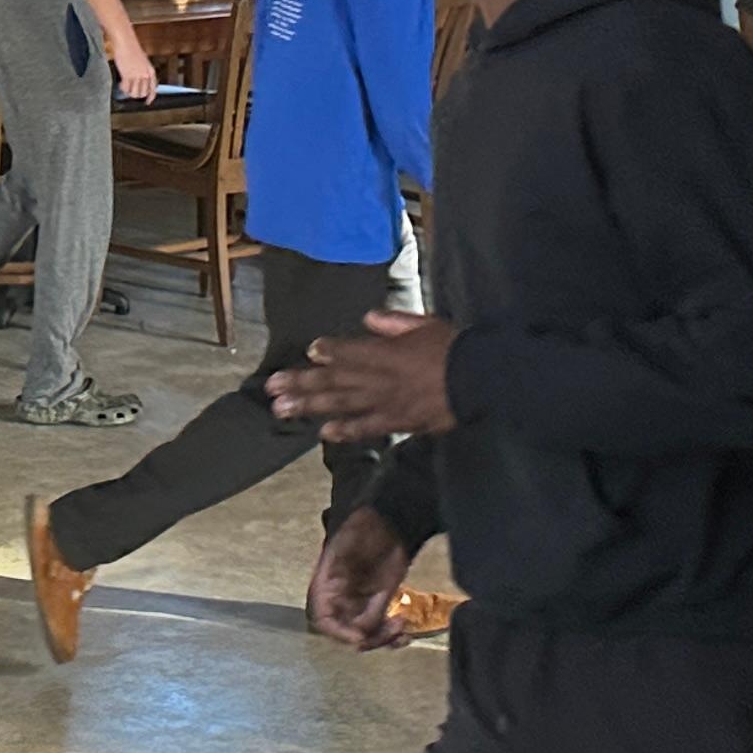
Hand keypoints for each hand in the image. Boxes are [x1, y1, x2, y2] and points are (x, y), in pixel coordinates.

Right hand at [112, 35, 161, 104]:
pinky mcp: (127, 76)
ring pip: (134, 93)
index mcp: (151, 71)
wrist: (125, 42)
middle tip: (130, 91)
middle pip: (143, 93)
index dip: (150, 97)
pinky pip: (125, 89)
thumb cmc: (132, 48)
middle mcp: (145, 75)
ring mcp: (137, 76)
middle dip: (136, 94)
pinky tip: (120, 84)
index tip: (147, 102)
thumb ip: (143, 71)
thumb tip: (139, 81)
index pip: (153, 89)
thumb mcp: (142, 61)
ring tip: (125, 87)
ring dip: (129, 92)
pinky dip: (122, 88)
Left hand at [268, 310, 459, 443]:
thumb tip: (369, 319)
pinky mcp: (398, 422)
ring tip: (282, 410)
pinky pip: (366, 428)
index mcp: (384, 351)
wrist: (481, 380)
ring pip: (340, 405)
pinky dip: (345, 431)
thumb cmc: (456, 347)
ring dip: (309, 407)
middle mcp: (377, 378)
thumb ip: (394, 322)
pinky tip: (323, 433)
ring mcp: (385, 403)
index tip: (308, 351)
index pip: (348, 352)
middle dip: (300, 383)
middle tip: (271, 388)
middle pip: (333, 381)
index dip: (327, 352)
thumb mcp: (426, 323)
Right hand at [307, 507, 415, 649]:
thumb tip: (347, 607)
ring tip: (402, 629)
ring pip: (366, 636)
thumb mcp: (348, 546)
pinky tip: (405, 635)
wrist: (387, 519)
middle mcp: (340, 602)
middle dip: (369, 638)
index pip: (324, 620)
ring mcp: (360, 605)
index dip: (339, 633)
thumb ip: (347, 579)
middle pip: (347, 633)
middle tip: (391, 630)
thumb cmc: (363, 528)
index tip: (361, 636)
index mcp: (325, 588)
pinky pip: (381, 630)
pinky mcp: (379, 605)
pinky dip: (392, 637)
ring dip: (383, 639)